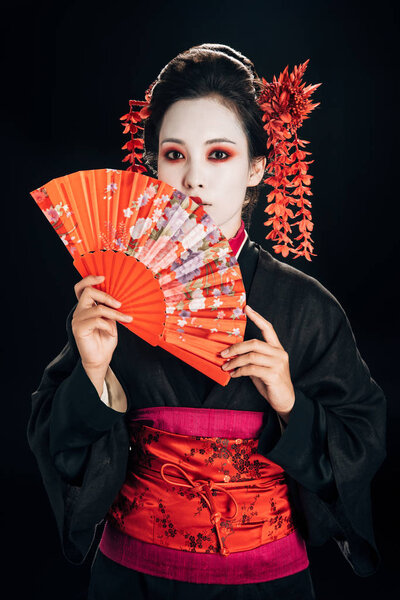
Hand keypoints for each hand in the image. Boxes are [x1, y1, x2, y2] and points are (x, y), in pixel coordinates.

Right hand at [72, 274, 132, 373]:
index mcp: (86, 307)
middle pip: (88, 292)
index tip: (104, 277)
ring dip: (115, 314)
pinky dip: (109, 326)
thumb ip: (110, 308)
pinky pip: (97, 321)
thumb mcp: (111, 320)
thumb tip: (119, 297)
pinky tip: (112, 332)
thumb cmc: (106, 339)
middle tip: (120, 305)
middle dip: (107, 296)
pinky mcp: (78, 329)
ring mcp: (77, 320)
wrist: (100, 359)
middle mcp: (79, 311)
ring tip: (125, 319)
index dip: (90, 279)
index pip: (81, 287)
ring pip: (98, 308)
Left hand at [221, 305, 294, 421]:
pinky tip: (233, 375)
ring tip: (225, 366)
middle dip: (235, 347)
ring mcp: (277, 364)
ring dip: (235, 361)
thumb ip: (251, 358)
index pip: (268, 328)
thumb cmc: (271, 382)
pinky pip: (252, 369)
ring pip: (251, 356)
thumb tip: (231, 353)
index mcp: (277, 348)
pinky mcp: (274, 375)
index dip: (257, 317)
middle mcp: (279, 354)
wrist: (284, 401)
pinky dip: (239, 371)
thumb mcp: (261, 367)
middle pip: (254, 343)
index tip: (247, 308)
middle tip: (223, 354)